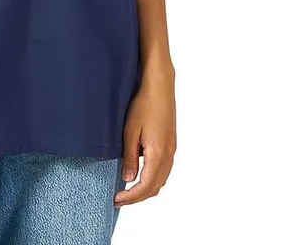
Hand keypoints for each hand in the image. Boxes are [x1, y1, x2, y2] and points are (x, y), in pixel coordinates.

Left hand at [115, 65, 176, 205]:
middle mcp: (168, 156)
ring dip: (145, 189)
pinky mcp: (170, 145)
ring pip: (160, 180)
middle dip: (137, 196)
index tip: (117, 200)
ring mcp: (171, 151)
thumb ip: (129, 156)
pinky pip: (162, 170)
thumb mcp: (130, 131)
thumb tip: (128, 179)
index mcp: (158, 154)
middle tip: (119, 199)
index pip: (146, 185)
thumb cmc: (143, 105)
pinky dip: (151, 178)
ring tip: (127, 190)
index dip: (131, 196)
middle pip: (155, 187)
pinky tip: (138, 174)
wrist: (159, 88)